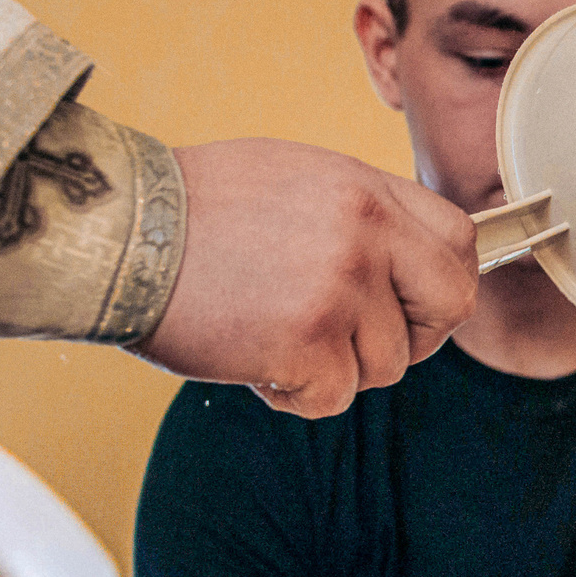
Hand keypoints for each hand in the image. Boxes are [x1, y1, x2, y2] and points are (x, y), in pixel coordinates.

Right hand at [144, 140, 477, 417]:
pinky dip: (294, 394)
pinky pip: (334, 397)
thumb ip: (359, 216)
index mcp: (365, 189)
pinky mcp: (307, 342)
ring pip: (387, 365)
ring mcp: (341, 288)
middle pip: (451, 306)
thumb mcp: (294, 179)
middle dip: (418, 337)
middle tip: (361, 342)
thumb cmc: (189, 210)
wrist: (116, 232)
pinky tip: (254, 361)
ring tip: (275, 335)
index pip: (460, 240)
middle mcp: (366, 234)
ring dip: (336, 368)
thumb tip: (405, 260)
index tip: (414, 302)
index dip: (442, 282)